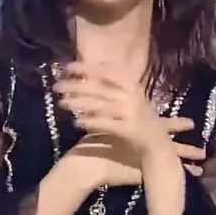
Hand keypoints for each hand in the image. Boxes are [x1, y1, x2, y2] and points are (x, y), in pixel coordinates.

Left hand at [53, 62, 176, 161]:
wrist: (158, 147)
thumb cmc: (141, 122)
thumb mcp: (131, 100)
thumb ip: (112, 90)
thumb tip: (82, 81)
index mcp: (133, 86)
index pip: (107, 72)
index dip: (87, 68)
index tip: (68, 67)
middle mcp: (133, 97)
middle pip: (99, 88)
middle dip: (76, 86)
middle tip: (56, 86)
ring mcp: (132, 113)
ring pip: (100, 105)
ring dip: (79, 103)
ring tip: (62, 103)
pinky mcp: (129, 130)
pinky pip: (106, 124)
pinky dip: (91, 122)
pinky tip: (77, 122)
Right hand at [63, 120, 205, 189]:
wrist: (88, 163)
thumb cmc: (94, 141)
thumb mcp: (104, 122)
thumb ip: (112, 113)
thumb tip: (116, 103)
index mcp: (141, 132)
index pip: (163, 127)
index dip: (177, 125)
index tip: (192, 124)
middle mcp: (147, 147)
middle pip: (172, 148)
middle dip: (187, 148)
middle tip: (204, 151)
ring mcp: (146, 162)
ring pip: (171, 163)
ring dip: (185, 163)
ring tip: (202, 167)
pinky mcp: (141, 176)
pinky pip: (163, 177)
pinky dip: (176, 177)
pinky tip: (186, 180)